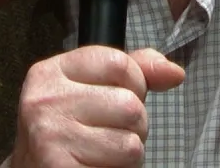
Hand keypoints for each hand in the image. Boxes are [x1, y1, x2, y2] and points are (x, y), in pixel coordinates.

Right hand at [9, 45, 185, 167]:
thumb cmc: (68, 132)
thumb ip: (133, 73)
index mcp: (50, 72)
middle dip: (133, 125)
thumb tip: (174, 73)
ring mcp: (50, 136)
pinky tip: (96, 166)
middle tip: (107, 135)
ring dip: (127, 154)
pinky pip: (122, 167)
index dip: (135, 84)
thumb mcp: (91, 90)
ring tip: (102, 154)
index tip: (116, 99)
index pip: (119, 63)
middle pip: (130, 104)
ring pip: (131, 142)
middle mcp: (45, 101)